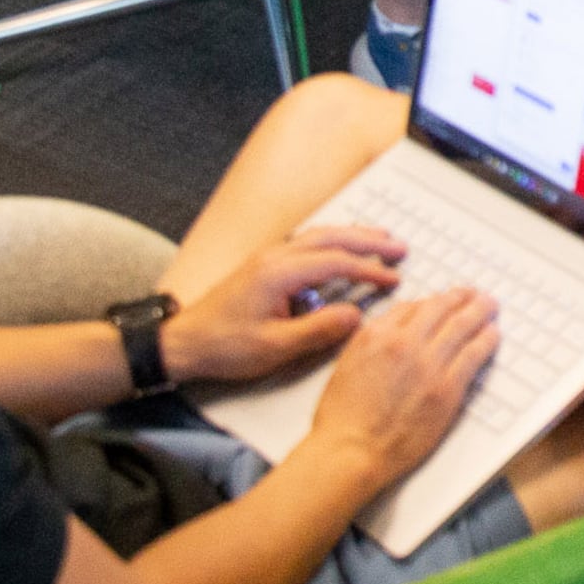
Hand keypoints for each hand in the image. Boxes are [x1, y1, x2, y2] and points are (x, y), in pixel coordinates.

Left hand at [160, 224, 403, 386]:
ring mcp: (268, 257)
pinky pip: (306, 243)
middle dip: (368, 240)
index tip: (394, 278)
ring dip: (351, 236)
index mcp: (279, 273)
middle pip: (331, 238)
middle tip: (399, 246)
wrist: (185, 341)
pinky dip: (332, 241)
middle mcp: (275, 257)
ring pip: (318, 236)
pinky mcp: (264, 265)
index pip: (336, 262)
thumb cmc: (225, 346)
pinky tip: (341, 248)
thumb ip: (318, 330)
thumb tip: (355, 315)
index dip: (369, 269)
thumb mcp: (275, 347)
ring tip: (379, 240)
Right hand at [307, 283, 498, 479]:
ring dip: (479, 311)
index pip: (412, 306)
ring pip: (462, 325)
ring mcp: (428, 363)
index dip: (432, 302)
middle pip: (441, 308)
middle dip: (460, 297)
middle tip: (473, 295)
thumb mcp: (347, 366)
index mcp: (376, 334)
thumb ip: (371, 344)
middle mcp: (403, 342)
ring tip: (489, 305)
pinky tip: (492, 334)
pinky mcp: (447, 387)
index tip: (442, 302)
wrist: (351, 450)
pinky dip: (486, 340)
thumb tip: (392, 332)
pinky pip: (474, 354)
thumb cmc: (343, 418)